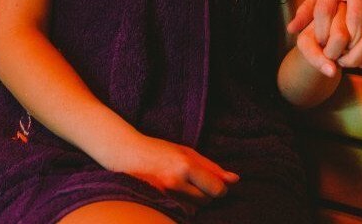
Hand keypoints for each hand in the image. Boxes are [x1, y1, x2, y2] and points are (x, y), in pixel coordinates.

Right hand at [99, 133, 238, 202]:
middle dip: (207, 194)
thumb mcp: (187, 152)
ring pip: (194, 208)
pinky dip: (182, 206)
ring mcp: (164, 195)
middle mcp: (175, 182)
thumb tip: (235, 179)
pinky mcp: (157, 203)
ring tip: (183, 187)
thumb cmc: (159, 150)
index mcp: (185, 165)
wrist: (126, 154)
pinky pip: (180, 211)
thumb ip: (212, 167)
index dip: (221, 189)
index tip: (217, 185)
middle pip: (207, 200)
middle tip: (196, 183)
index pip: (216, 189)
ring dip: (195, 201)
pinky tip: (176, 194)